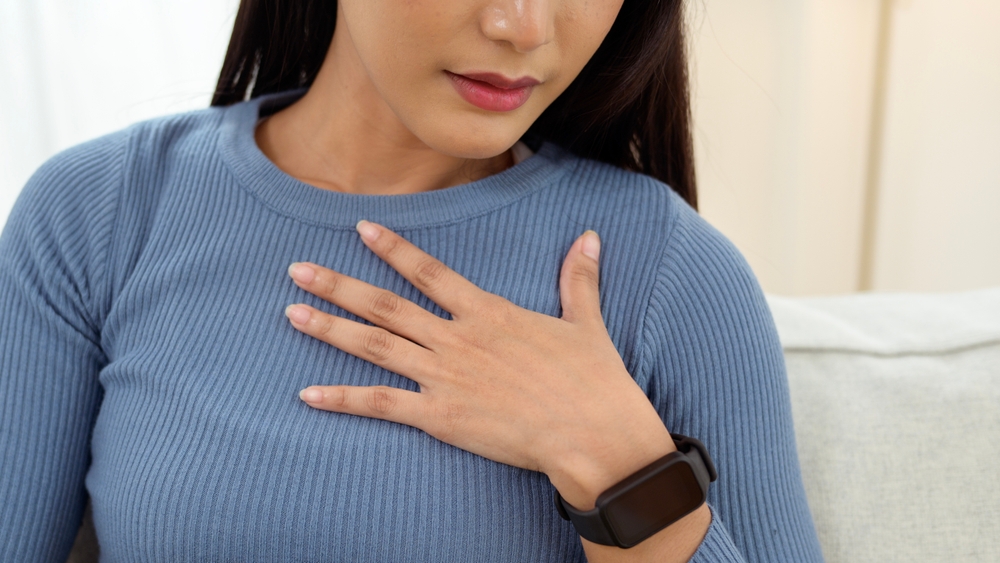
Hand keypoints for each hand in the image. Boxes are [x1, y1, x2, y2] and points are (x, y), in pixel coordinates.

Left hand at [284, 220, 675, 508]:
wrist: (592, 433)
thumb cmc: (593, 380)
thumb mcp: (586, 321)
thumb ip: (578, 278)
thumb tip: (591, 237)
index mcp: (488, 312)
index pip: (429, 272)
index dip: (393, 249)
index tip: (361, 228)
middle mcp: (456, 338)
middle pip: (385, 305)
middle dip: (339, 285)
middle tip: (297, 269)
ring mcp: (444, 376)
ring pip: (374, 346)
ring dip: (330, 329)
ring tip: (293, 313)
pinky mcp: (440, 416)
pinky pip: (381, 404)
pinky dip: (343, 399)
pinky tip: (309, 394)